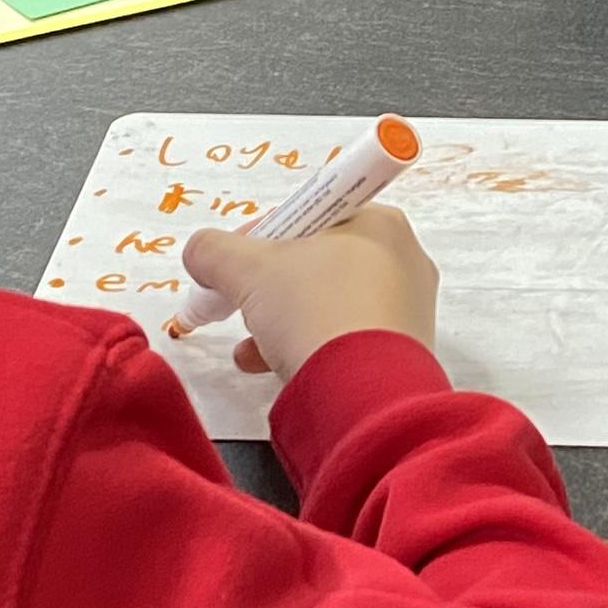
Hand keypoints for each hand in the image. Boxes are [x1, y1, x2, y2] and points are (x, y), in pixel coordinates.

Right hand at [182, 207, 439, 378]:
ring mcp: (408, 308)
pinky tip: (268, 364)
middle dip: (269, 285)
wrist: (364, 394)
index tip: (234, 264)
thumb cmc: (312, 310)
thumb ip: (213, 251)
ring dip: (280, 320)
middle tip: (240, 303)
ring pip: (329, 304)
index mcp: (378, 221)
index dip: (262, 236)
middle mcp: (402, 258)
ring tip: (249, 346)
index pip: (310, 214)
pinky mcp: (405, 351)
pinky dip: (307, 345)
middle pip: (317, 261)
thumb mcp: (247, 271)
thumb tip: (199, 252)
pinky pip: (346, 338)